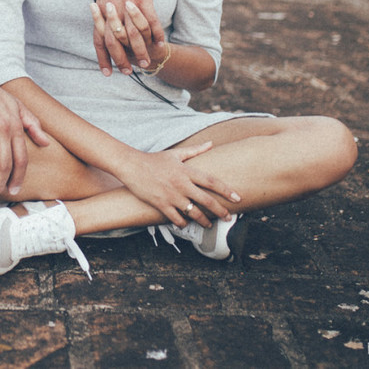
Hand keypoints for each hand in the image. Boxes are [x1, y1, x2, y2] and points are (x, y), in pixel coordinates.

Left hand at [94, 0, 159, 74]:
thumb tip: (103, 25)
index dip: (102, 57)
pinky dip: (155, 33)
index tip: (106, 73)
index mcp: (101, 10)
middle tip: (127, 72)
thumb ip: (103, 11)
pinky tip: (160, 42)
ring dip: (141, 51)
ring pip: (133, 33)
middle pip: (115, 40)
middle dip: (121, 59)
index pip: (98, 38)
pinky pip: (150, 20)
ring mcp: (127, 4)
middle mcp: (111, 9)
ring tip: (146, 63)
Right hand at [118, 142, 241, 227]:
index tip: (237, 198)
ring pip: (193, 213)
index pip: (211, 182)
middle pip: (206, 200)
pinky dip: (183, 223)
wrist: (132, 166)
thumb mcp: (175, 154)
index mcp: (186, 171)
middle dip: (220, 211)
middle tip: (228, 217)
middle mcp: (181, 184)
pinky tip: (186, 224)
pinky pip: (176, 218)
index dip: (226, 190)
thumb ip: (195, 150)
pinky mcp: (161, 204)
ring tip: (209, 224)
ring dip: (204, 220)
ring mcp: (171, 196)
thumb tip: (211, 143)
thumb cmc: (154, 160)